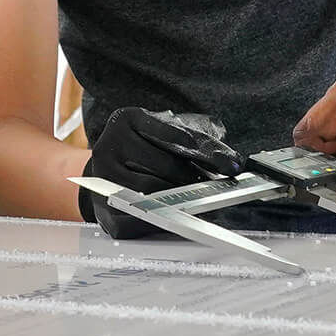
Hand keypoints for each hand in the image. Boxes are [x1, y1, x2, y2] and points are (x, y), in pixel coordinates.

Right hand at [80, 107, 241, 238]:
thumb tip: (230, 160)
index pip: (176, 136)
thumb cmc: (145, 146)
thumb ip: (195, 138)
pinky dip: (162, 216)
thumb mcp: (166, 131)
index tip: (233, 165)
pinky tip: (176, 212)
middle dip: (196, 177)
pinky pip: (139, 216)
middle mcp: (110, 144)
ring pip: (152, 191)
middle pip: (166, 166)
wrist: (107, 168)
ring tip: (197, 197)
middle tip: (216, 185)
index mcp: (128, 119)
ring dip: (180, 197)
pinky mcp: (102, 207)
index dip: (208, 152)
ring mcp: (102, 177)